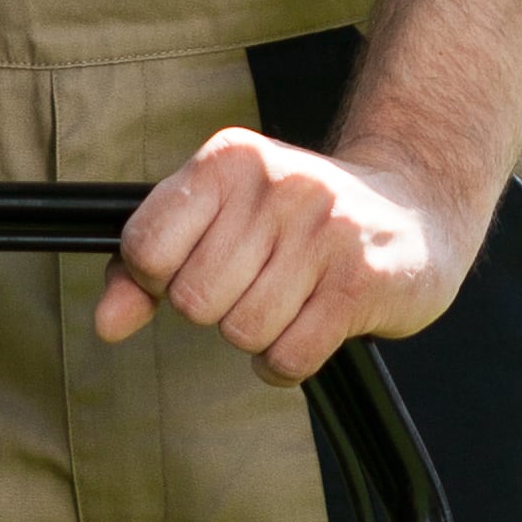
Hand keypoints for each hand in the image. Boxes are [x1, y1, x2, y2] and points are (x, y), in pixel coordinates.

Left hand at [93, 128, 478, 385]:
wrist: (416, 208)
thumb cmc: (297, 221)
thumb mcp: (218, 219)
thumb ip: (147, 268)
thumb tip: (106, 323)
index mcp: (228, 160)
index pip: (145, 247)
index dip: (157, 278)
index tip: (191, 268)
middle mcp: (276, 185)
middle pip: (193, 300)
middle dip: (216, 309)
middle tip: (257, 283)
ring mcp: (323, 230)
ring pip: (241, 332)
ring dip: (259, 335)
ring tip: (292, 299)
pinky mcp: (361, 280)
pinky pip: (288, 357)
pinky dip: (288, 361)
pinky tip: (311, 326)